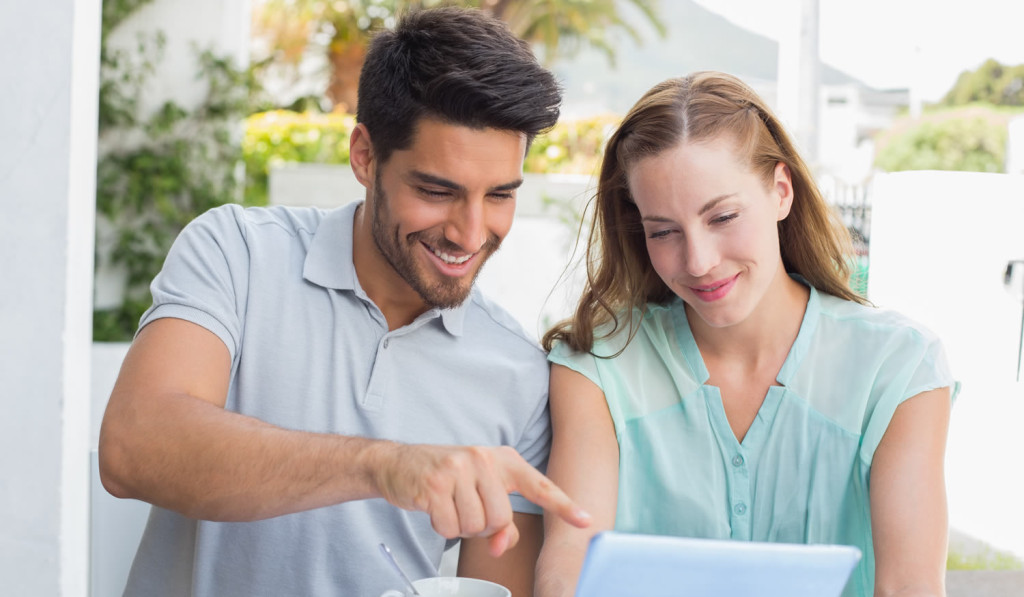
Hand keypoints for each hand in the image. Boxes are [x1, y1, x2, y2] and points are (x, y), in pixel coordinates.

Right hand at [374, 444, 591, 556]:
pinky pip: (450, 527)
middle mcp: (483, 458)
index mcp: (502, 459)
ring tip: (450, 505)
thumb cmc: (446, 477)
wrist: (399, 463)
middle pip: (500, 519)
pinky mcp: (435, 484)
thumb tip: (503, 544)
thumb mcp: (480, 489)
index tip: (586, 520)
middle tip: (466, 508)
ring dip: (461, 527)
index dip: (564, 505)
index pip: (539, 485)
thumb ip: (501, 519)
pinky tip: (434, 507)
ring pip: (476, 526)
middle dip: (483, 526)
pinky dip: (442, 526)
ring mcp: (458, 469)